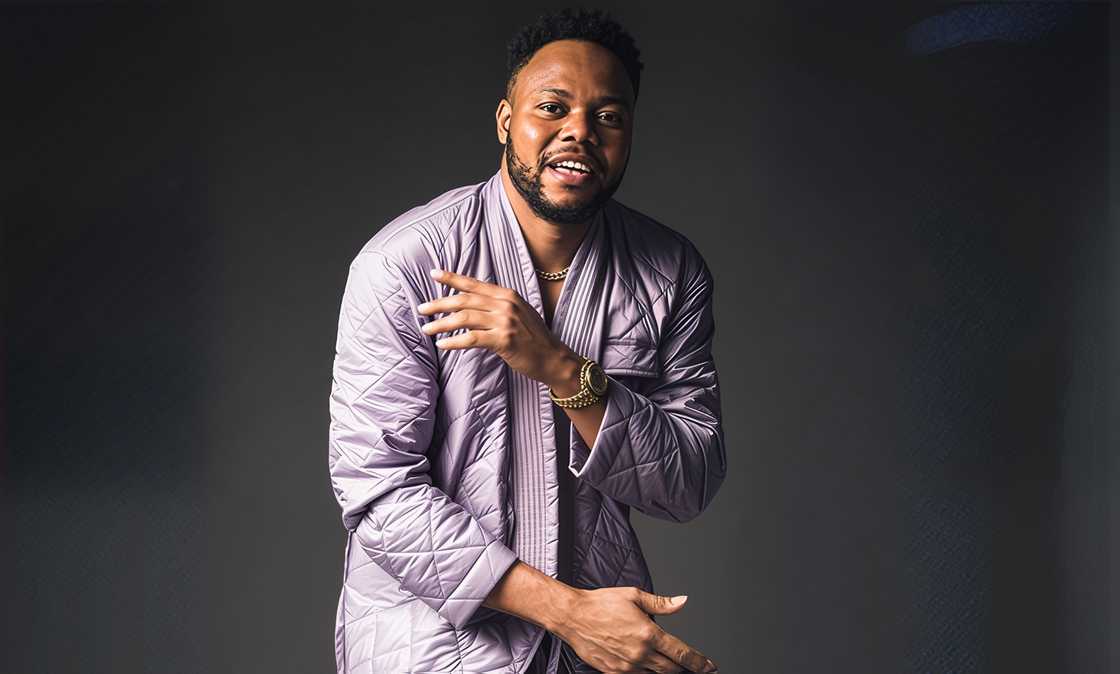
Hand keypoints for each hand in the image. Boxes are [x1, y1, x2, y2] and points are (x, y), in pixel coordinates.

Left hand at [418, 268, 578, 386]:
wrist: (553, 358)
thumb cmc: (534, 338)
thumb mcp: (519, 313)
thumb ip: (498, 306)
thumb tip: (471, 304)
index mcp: (508, 295)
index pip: (474, 284)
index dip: (452, 278)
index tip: (434, 274)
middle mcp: (506, 305)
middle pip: (465, 300)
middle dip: (439, 303)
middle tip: (422, 309)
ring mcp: (506, 322)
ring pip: (465, 318)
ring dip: (442, 324)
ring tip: (427, 329)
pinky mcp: (504, 340)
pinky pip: (472, 339)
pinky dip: (454, 342)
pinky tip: (442, 345)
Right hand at [554, 587, 717, 673]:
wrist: (573, 616)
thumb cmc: (601, 603)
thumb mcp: (634, 596)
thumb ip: (661, 603)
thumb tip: (682, 601)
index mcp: (648, 633)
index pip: (681, 653)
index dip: (699, 662)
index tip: (709, 666)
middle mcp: (640, 653)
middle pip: (671, 669)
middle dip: (685, 669)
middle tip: (693, 667)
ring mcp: (627, 666)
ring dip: (666, 672)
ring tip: (672, 667)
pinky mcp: (614, 672)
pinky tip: (649, 669)